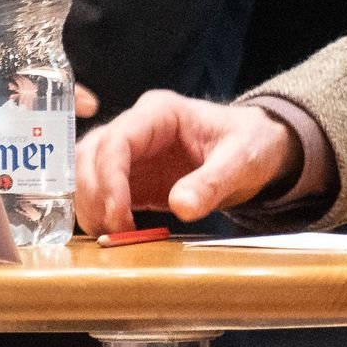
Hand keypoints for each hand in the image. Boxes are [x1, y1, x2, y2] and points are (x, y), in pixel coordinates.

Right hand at [72, 90, 288, 234]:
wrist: (259, 149)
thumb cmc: (252, 142)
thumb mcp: (241, 160)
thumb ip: (212, 182)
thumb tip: (182, 207)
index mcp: (160, 112)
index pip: (117, 140)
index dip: (110, 178)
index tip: (119, 213)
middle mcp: (138, 127)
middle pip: (91, 155)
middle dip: (94, 194)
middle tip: (112, 229)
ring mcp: (132, 152)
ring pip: (87, 173)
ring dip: (90, 204)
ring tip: (110, 234)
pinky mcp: (134, 178)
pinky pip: (102, 192)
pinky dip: (100, 213)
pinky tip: (113, 233)